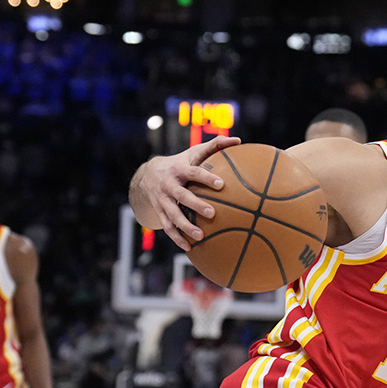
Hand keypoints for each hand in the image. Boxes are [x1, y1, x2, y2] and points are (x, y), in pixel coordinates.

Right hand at [132, 135, 241, 249]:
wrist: (148, 175)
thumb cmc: (181, 163)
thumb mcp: (194, 152)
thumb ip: (215, 146)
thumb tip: (238, 139)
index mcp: (179, 169)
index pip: (194, 172)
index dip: (206, 177)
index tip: (221, 184)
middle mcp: (168, 184)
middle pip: (182, 195)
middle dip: (196, 204)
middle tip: (213, 212)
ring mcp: (162, 200)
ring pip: (172, 214)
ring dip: (185, 226)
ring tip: (200, 236)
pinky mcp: (159, 212)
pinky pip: (167, 227)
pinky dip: (177, 238)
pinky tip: (189, 248)